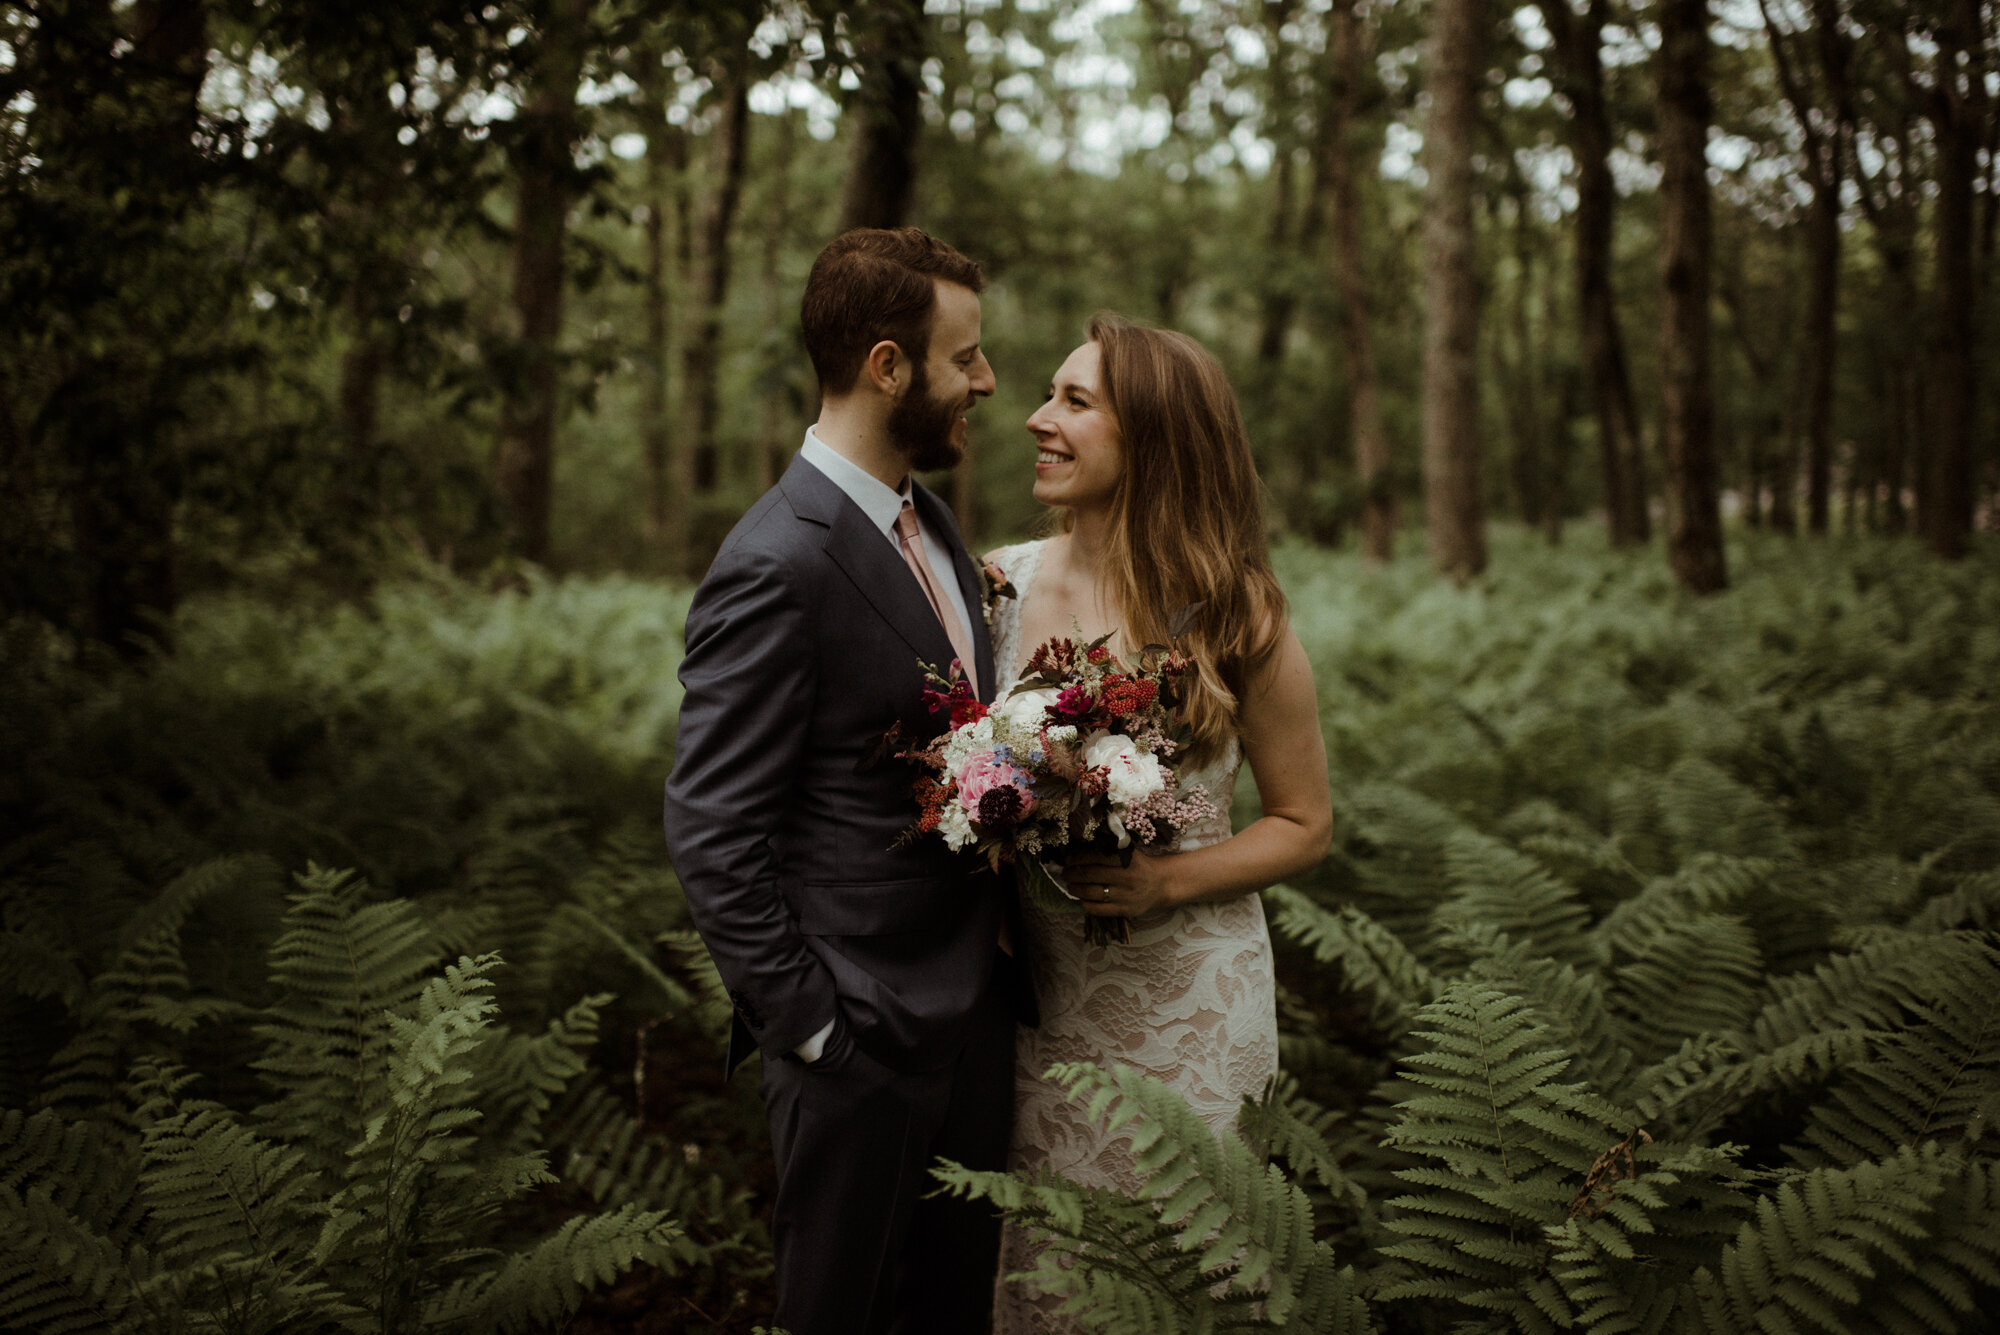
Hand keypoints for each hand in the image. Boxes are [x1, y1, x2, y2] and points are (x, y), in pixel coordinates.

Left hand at [1063, 849, 1178, 918]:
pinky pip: (1099, 909)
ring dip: (1075, 889)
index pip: (1096, 856)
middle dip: (1072, 873)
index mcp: (1128, 859)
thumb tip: (1078, 849)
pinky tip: (1082, 899)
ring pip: (1092, 892)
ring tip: (1070, 885)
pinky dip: (1086, 904)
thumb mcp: (1130, 853)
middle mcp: (1128, 876)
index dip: (1078, 857)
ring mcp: (1127, 895)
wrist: (1161, 885)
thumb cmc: (1139, 866)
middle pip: (1091, 874)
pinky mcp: (1126, 910)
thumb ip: (1109, 850)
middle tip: (1065, 872)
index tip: (1068, 858)